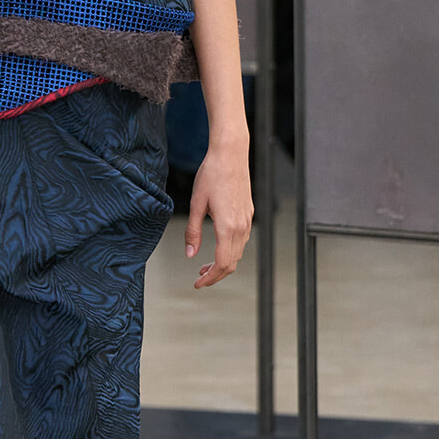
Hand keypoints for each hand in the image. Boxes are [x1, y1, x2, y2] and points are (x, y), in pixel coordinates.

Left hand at [184, 143, 253, 288]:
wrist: (230, 154)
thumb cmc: (211, 175)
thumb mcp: (196, 204)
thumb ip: (193, 232)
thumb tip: (190, 255)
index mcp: (227, 226)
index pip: (223, 263)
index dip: (210, 278)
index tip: (198, 283)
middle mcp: (241, 226)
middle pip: (232, 263)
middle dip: (216, 274)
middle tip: (198, 278)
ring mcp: (247, 220)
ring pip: (238, 253)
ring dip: (223, 263)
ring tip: (205, 264)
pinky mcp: (248, 214)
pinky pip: (242, 240)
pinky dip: (230, 250)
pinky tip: (217, 246)